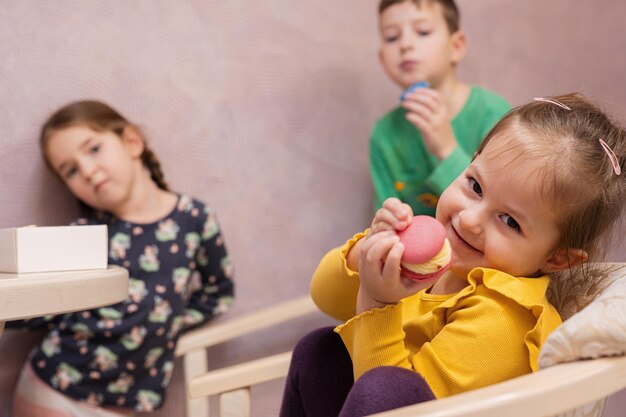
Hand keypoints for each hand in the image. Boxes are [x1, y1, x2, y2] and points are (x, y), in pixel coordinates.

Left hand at [354, 198, 427, 313]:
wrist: (376, 295)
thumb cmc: (401, 288)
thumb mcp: (415, 287)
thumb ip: (431, 275)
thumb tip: (449, 262)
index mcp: (388, 285)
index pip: (388, 270)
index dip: (393, 256)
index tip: (402, 245)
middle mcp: (373, 277)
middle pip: (372, 258)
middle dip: (383, 244)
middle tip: (396, 236)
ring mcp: (364, 268)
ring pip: (366, 250)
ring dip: (378, 238)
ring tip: (392, 232)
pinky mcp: (360, 260)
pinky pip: (364, 245)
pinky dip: (374, 236)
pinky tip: (385, 232)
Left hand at [402, 88, 456, 159]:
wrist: (447, 148)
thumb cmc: (439, 132)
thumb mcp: (438, 118)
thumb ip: (430, 109)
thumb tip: (414, 98)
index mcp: (444, 110)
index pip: (436, 96)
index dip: (424, 91)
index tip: (414, 89)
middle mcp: (441, 115)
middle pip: (428, 101)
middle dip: (415, 96)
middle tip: (406, 96)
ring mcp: (436, 123)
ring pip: (423, 110)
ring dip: (412, 105)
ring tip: (404, 104)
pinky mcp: (430, 132)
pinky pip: (420, 122)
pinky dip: (413, 117)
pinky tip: (407, 115)